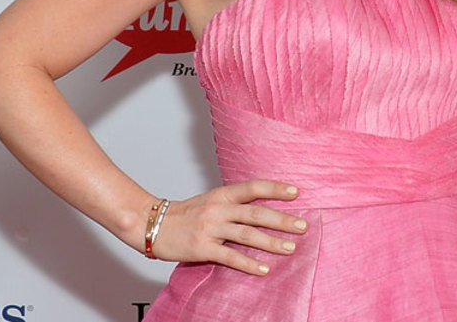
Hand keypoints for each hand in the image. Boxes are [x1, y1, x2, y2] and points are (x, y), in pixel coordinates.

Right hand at [146, 179, 306, 274]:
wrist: (153, 224)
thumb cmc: (186, 214)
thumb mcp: (211, 200)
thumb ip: (233, 203)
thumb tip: (262, 205)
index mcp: (222, 194)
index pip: (253, 188)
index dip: (275, 189)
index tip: (296, 192)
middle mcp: (218, 209)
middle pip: (256, 213)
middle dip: (282, 220)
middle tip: (303, 226)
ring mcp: (210, 228)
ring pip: (247, 235)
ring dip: (271, 242)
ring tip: (291, 248)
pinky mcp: (202, 248)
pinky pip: (230, 257)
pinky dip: (248, 263)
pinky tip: (264, 268)